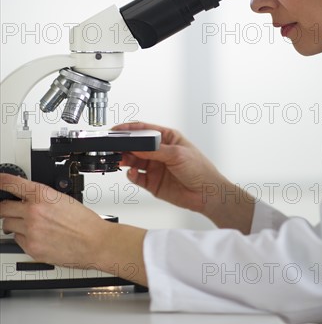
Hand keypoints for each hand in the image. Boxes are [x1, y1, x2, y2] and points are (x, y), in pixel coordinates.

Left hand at [0, 173, 147, 284]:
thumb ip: (42, 197)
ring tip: (28, 224)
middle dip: (5, 208)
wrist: (94, 242)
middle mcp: (34, 211)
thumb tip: (29, 198)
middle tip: (8, 208)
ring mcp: (31, 230)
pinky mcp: (31, 247)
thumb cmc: (84, 222)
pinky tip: (36, 235)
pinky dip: (23, 237)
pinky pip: (17, 240)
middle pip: (4, 208)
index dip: (1, 181)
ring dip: (14, 224)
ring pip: (8, 225)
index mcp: (43, 195)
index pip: (12, 183)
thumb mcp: (63, 199)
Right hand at [113, 121, 232, 217]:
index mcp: (167, 138)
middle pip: (135, 146)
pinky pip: (136, 177)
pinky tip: (131, 172)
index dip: (129, 129)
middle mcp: (159, 152)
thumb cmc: (200, 169)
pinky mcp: (152, 182)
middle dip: (124, 145)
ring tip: (119, 159)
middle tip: (113, 147)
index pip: (144, 130)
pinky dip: (131, 175)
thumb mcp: (178, 154)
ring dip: (124, 159)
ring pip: (133, 161)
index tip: (116, 131)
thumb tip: (138, 146)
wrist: (207, 194)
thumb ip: (156, 150)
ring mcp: (154, 167)